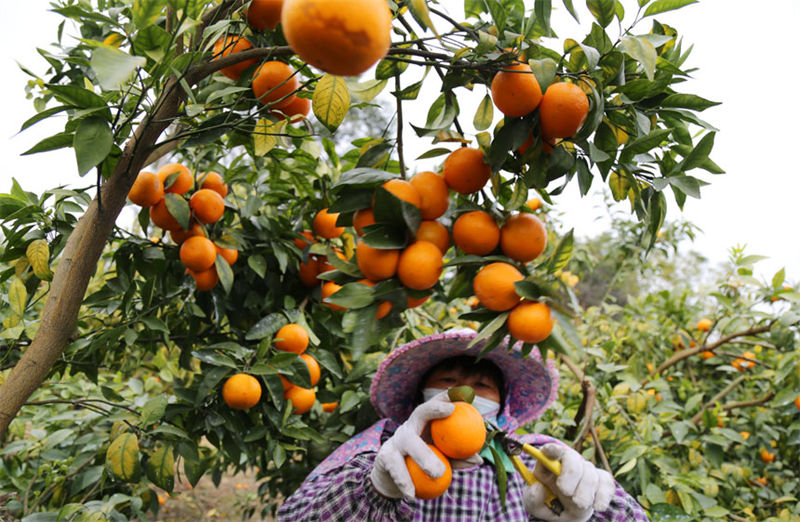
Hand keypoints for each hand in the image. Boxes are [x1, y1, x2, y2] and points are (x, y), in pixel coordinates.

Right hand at [369, 392, 483, 499]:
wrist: (391, 481)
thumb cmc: (421, 467)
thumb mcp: (441, 461)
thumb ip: (457, 458)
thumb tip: (478, 459)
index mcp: (424, 426)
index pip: (435, 406)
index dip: (446, 396)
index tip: (461, 393)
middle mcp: (410, 427)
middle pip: (420, 412)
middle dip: (434, 407)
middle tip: (450, 410)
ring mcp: (396, 439)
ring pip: (409, 441)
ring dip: (424, 455)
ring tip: (438, 472)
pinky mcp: (385, 456)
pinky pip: (396, 467)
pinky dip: (404, 481)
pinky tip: (411, 494)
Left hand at [523, 443, 614, 521]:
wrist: (566, 516)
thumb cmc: (548, 505)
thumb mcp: (533, 504)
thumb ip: (532, 497)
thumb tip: (537, 487)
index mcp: (549, 464)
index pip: (551, 450)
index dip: (552, 449)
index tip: (549, 453)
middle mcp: (568, 463)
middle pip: (572, 458)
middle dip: (570, 474)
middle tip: (566, 492)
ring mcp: (586, 471)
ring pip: (590, 472)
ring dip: (585, 491)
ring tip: (579, 504)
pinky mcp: (601, 481)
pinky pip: (606, 482)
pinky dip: (603, 495)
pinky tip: (597, 506)